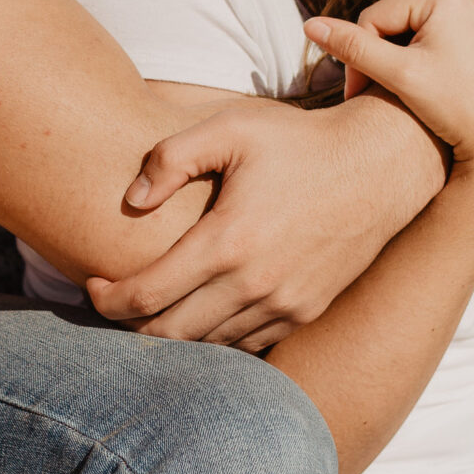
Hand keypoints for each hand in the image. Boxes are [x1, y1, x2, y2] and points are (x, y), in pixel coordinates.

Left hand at [87, 93, 444, 348]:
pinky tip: (198, 315)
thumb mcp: (232, 127)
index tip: (92, 286)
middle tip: (111, 305)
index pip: (147, 296)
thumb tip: (132, 201)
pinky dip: (214, 340)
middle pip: (170, 336)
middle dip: (129, 327)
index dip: (106, 300)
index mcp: (228, 242)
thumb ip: (171, 157)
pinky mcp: (305, 313)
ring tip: (149, 311)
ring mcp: (284, 306)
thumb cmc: (299, 141)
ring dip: (172, 337)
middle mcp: (255, 285)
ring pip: (208, 347)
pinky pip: (246, 345)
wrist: (381, 167)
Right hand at [303, 0, 473, 184]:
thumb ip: (353, 48)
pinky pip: (452, 31)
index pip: (376, 17)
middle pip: (401, 18)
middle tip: (382, 95)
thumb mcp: (399, 76)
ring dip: (408, 54)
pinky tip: (441, 86)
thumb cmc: (457, 110)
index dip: (360, 57)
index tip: (359, 94)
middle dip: (386, 55)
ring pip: (423, 25)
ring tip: (411, 93)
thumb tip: (309, 25)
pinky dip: (438, 53)